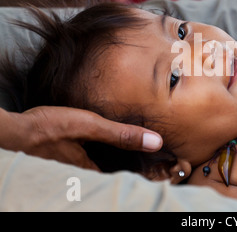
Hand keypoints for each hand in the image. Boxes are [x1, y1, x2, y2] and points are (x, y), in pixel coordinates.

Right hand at [0, 106, 162, 169]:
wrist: (13, 130)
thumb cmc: (50, 127)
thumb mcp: (90, 126)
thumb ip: (121, 134)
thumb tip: (155, 142)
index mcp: (88, 169)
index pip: (115, 177)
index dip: (129, 173)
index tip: (146, 171)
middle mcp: (77, 173)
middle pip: (101, 174)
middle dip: (116, 169)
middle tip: (135, 164)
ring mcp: (65, 166)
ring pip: (89, 168)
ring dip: (102, 162)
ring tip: (116, 156)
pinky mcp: (56, 157)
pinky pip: (78, 160)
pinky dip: (88, 155)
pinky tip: (90, 147)